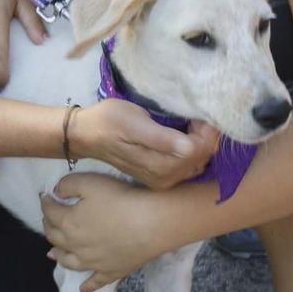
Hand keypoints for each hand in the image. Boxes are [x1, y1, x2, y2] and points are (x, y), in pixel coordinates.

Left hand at [42, 172, 177, 291]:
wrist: (150, 224)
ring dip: (58, 255)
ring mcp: (92, 263)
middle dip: (48, 226)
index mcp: (68, 223)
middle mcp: (74, 246)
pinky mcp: (109, 272)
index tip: (46, 196)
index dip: (46, 203)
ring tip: (52, 253)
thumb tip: (56, 193)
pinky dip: (86, 287)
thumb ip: (67, 185)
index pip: (50, 212)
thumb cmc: (120, 200)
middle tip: (49, 218)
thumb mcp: (90, 182)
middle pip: (55, 237)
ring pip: (68, 261)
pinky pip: (94, 283)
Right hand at [69, 98, 216, 189]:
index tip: (196, 111)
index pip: (200, 150)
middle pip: (203, 157)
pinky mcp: (162, 177)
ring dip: (200, 141)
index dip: (205, 130)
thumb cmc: (109, 122)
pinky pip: (189, 164)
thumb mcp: (134, 123)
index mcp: (161, 166)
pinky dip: (193, 148)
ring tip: (189, 121)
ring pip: (199, 161)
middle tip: (193, 113)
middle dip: (205, 135)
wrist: (87, 134)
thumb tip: (190, 148)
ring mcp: (165, 180)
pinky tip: (184, 133)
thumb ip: (162, 139)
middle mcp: (166, 178)